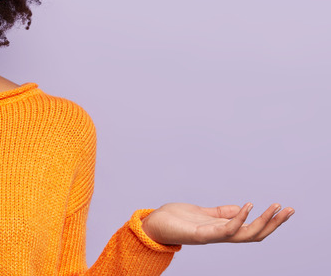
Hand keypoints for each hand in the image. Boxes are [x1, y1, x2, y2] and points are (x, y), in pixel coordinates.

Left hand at [141, 202, 293, 245]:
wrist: (153, 225)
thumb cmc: (175, 220)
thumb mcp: (202, 213)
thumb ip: (220, 213)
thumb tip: (239, 209)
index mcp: (222, 230)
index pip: (253, 229)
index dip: (270, 221)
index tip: (284, 208)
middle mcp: (221, 235)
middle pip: (256, 234)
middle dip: (275, 223)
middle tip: (290, 209)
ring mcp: (212, 236)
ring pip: (246, 234)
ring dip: (264, 221)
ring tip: (276, 207)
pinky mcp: (201, 234)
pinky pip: (225, 230)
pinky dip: (238, 219)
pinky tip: (247, 206)